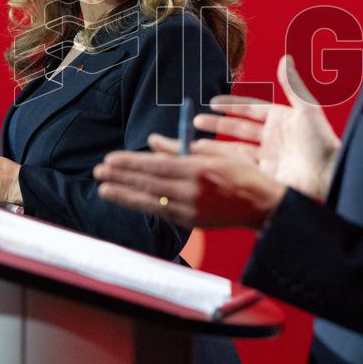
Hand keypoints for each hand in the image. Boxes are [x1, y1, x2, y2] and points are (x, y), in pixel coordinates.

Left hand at [94, 133, 286, 228]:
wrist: (262, 205)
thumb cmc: (241, 173)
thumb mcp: (214, 152)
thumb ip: (180, 147)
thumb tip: (153, 141)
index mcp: (197, 169)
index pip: (155, 165)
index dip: (130, 163)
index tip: (111, 159)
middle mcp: (192, 191)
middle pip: (148, 183)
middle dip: (121, 177)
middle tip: (100, 172)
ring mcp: (191, 209)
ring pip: (150, 202)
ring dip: (125, 195)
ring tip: (104, 190)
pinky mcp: (192, 223)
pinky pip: (162, 214)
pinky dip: (144, 206)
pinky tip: (129, 201)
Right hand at [194, 54, 340, 198]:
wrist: (329, 176)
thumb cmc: (321, 141)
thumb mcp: (306, 109)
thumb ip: (292, 84)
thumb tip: (285, 58)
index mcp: (280, 119)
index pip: (250, 109)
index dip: (232, 105)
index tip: (212, 102)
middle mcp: (272, 138)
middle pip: (238, 129)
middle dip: (217, 124)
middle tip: (196, 121)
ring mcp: (269, 157)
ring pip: (236, 149)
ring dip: (217, 145)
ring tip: (196, 143)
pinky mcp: (267, 175)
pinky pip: (243, 167)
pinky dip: (227, 164)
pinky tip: (211, 161)